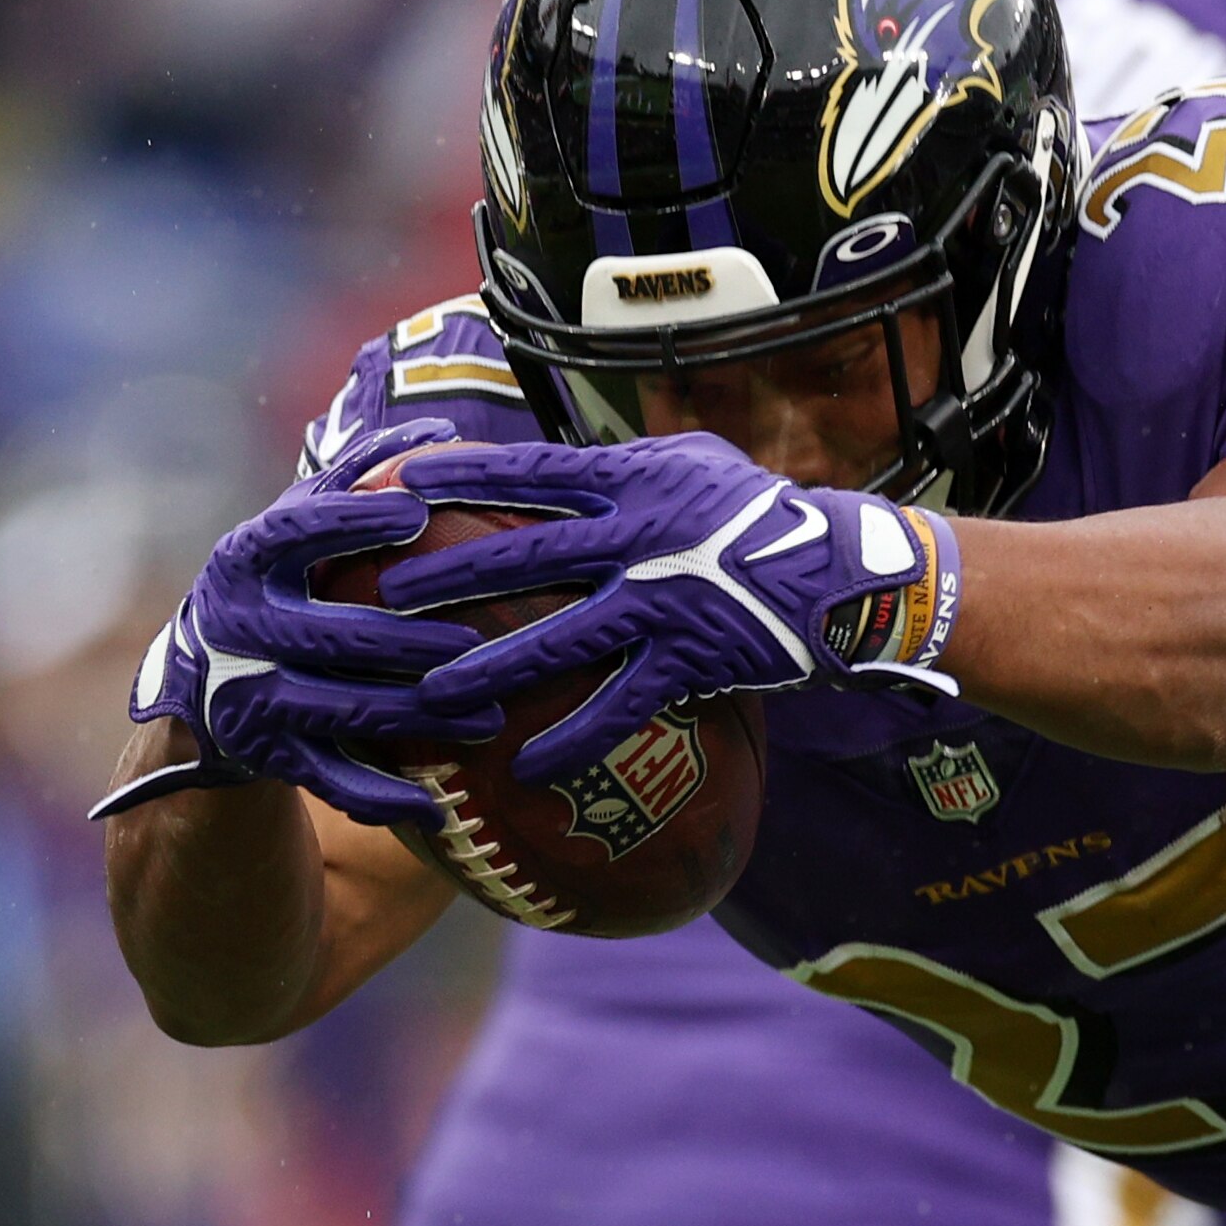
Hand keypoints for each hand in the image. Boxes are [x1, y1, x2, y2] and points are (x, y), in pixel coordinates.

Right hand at [94, 419, 499, 824]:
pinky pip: (329, 780)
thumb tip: (444, 427)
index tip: (412, 511)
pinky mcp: (266, 754)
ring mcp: (248, 695)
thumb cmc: (282, 584)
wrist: (204, 687)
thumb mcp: (303, 527)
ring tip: (489, 719)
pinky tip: (437, 805)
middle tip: (472, 643)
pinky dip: (381, 796)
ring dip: (416, 718)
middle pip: (327, 635)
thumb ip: (362, 478)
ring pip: (338, 710)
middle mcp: (236, 626)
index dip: (349, 520)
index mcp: (245, 559)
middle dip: (402, 642)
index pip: (294, 531)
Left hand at [382, 435, 958, 778]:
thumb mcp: (695, 463)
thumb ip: (625, 464)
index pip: (528, 471)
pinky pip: (620, 704)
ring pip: (558, 635)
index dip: (458, 474)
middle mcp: (639, 536)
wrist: (846, 573)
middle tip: (379, 595)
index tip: (392, 477)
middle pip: (524, 553)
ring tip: (430, 694)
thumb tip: (562, 458)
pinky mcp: (690, 658)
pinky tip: (526, 767)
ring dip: (490, 667)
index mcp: (632, 480)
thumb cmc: (764, 513)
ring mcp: (663, 600)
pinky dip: (573, 737)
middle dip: (446, 575)